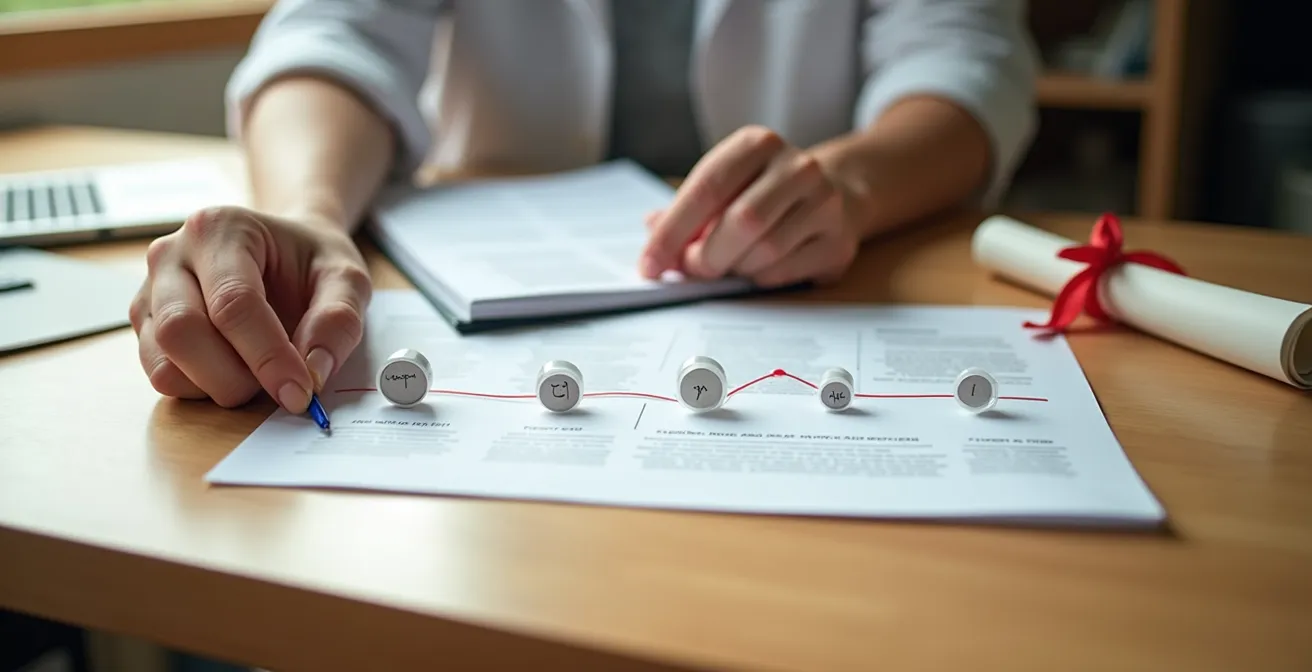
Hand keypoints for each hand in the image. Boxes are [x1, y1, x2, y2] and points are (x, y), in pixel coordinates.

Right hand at [129, 206, 371, 411]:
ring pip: (164, 362)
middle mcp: (171, 255)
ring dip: (217, 387)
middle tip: (281, 388)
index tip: (300, 392)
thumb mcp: (346, 277)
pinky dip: (200, 390)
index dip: (268, 356)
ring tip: (260, 374)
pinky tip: (235, 372)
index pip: (233, 303)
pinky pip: (161, 374)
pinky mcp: (146, 324)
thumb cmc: (310, 260)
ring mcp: (150, 291)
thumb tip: (313, 372)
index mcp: (219, 229)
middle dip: (235, 377)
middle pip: (182, 331)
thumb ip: (338, 319)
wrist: (284, 252)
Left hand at [639, 125, 860, 287]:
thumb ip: (685, 210)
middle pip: (741, 222)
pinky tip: (753, 269)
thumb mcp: (723, 185)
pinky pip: (783, 272)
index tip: (649, 264)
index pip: (707, 187)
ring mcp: (825, 204)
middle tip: (689, 270)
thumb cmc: (762, 191)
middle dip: (704, 257)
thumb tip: (653, 230)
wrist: (835, 193)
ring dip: (732, 270)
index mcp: (758, 143)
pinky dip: (756, 280)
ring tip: (725, 265)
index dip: (672, 231)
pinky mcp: (838, 242)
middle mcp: (798, 167)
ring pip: (764, 252)